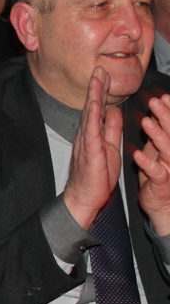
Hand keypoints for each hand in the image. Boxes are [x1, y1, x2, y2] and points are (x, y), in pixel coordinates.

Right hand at [64, 67, 122, 229]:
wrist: (84, 198)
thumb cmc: (96, 176)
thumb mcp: (111, 148)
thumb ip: (112, 129)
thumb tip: (115, 110)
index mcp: (95, 133)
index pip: (99, 108)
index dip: (102, 91)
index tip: (105, 73)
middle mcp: (88, 134)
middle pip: (92, 106)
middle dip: (97, 87)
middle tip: (99, 68)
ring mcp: (87, 142)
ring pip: (90, 114)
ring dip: (94, 96)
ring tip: (97, 79)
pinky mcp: (89, 152)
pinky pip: (91, 131)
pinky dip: (93, 117)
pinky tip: (94, 105)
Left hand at [135, 93, 169, 234]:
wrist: (161, 206)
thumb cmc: (157, 177)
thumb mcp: (157, 153)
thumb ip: (157, 135)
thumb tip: (155, 114)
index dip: (169, 111)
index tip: (164, 96)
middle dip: (166, 116)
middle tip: (156, 101)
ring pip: (168, 150)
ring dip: (158, 135)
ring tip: (147, 122)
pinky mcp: (162, 185)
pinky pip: (157, 173)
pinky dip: (147, 163)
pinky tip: (137, 155)